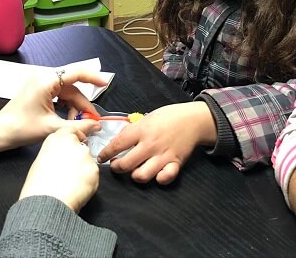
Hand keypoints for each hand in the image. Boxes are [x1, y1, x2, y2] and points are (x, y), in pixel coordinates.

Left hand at [0, 68, 107, 153]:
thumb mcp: (52, 128)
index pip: (76, 72)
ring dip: (74, 108)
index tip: (105, 84)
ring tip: (78, 124)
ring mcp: (40, 84)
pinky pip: (59, 95)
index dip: (93, 77)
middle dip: (82, 104)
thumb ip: (78, 126)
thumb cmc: (22, 128)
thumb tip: (96, 126)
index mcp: (47, 81)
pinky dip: (66, 107)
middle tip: (91, 121)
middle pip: (73, 87)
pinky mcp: (38, 91)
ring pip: (67, 92)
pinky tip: (68, 120)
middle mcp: (44, 78)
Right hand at [19, 128, 99, 212]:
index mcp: (57, 138)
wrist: (45, 202)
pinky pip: (93, 174)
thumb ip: (55, 151)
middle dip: (78, 157)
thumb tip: (62, 156)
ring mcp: (85, 155)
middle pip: (81, 147)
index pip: (73, 130)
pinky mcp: (94, 169)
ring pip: (88, 161)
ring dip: (84, 169)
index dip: (76, 137)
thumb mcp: (41, 160)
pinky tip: (77, 188)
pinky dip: (88, 181)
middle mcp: (73, 143)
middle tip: (69, 171)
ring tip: (71, 183)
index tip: (77, 143)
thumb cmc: (38, 186)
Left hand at [97, 102, 215, 184]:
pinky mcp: (175, 163)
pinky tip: (155, 174)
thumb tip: (118, 140)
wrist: (193, 119)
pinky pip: (164, 178)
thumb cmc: (169, 117)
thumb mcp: (147, 117)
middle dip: (116, 167)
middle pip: (126, 164)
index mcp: (142, 130)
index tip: (102, 157)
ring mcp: (163, 155)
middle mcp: (150, 145)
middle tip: (115, 165)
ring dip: (134, 175)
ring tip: (133, 171)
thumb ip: (133, 130)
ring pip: (142, 175)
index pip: (117, 145)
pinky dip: (158, 179)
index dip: (106, 153)